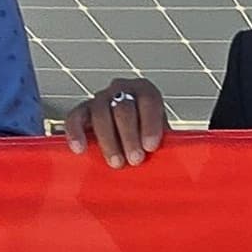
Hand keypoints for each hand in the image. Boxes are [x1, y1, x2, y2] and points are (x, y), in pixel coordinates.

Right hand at [62, 77, 176, 167]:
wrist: (130, 141)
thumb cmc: (147, 140)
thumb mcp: (162, 138)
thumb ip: (167, 145)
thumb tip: (177, 160)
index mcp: (146, 91)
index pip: (148, 100)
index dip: (150, 123)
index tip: (151, 146)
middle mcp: (122, 89)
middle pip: (123, 107)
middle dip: (129, 135)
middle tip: (135, 159)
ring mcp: (100, 98)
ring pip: (101, 113)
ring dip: (109, 140)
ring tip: (116, 162)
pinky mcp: (82, 111)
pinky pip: (75, 118)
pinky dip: (76, 133)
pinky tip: (80, 149)